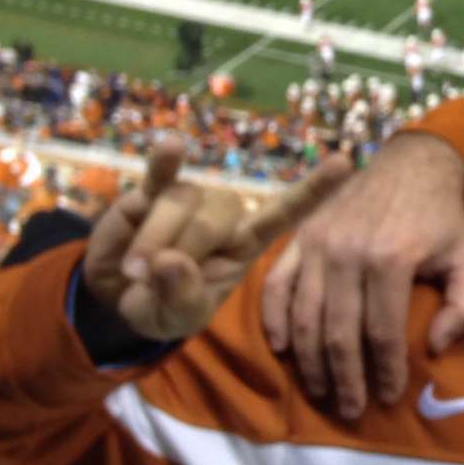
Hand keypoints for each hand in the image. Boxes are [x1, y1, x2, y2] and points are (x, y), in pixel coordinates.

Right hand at [85, 140, 350, 342]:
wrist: (118, 295)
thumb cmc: (164, 306)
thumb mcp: (179, 318)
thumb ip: (181, 296)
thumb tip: (169, 262)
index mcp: (246, 244)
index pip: (286, 213)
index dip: (313, 190)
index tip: (345, 162)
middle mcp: (225, 215)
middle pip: (214, 218)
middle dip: (180, 252)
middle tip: (151, 281)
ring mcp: (190, 198)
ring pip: (180, 203)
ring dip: (153, 239)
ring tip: (135, 270)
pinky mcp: (151, 191)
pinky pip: (160, 174)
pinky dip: (164, 163)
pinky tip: (170, 146)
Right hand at [259, 132, 463, 421]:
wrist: (412, 163)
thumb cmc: (442, 217)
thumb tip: (435, 347)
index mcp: (392, 259)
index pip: (383, 333)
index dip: (384, 372)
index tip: (387, 397)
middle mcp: (348, 253)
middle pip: (339, 334)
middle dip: (346, 379)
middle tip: (351, 409)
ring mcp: (318, 243)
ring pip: (305, 318)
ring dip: (310, 362)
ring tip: (323, 390)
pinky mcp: (300, 236)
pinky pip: (276, 286)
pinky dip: (275, 321)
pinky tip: (283, 350)